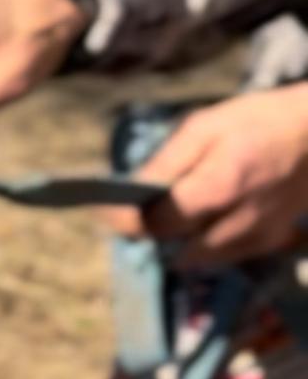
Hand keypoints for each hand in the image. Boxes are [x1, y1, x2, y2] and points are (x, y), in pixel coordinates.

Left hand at [106, 87, 307, 260]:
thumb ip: (167, 163)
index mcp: (218, 187)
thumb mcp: (206, 126)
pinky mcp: (270, 242)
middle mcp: (237, 222)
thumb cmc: (260, 120)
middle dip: (151, 230)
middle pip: (174, 246)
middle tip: (139, 208)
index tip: (108, 211)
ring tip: (173, 211)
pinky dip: (205, 244)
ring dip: (177, 241)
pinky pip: (223, 256)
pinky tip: (204, 218)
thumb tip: (131, 191)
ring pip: (197, 258)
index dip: (127, 220)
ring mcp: (257, 238)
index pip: (157, 223)